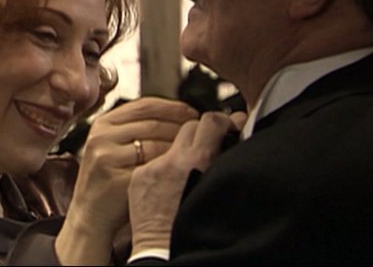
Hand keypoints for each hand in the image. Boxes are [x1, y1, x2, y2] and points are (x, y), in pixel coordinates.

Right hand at [55, 97, 197, 264]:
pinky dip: (169, 165)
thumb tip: (176, 114)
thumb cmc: (109, 179)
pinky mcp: (116, 178)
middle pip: (152, 123)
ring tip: (192, 150)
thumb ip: (134, 127)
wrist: (91, 214)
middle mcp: (101, 136)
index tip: (192, 113)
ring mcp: (107, 157)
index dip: (172, 107)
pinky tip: (179, 168)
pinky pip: (152, 167)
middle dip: (180, 126)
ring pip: (155, 143)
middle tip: (198, 132)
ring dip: (179, 146)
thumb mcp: (113, 145)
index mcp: (103, 123)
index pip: (144, 105)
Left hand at [128, 111, 245, 255]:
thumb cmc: (198, 228)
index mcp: (198, 161)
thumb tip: (234, 131)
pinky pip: (154, 161)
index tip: (224, 126)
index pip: (210, 121)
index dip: (219, 122)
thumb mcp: (220, 187)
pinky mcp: (138, 177)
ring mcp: (153, 167)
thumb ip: (226, 157)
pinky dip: (163, 167)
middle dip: (199, 133)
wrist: (165, 252)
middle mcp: (172, 160)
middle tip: (207, 145)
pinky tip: (170, 183)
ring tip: (187, 166)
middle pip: (188, 126)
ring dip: (180, 149)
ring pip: (169, 143)